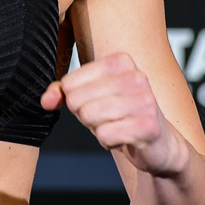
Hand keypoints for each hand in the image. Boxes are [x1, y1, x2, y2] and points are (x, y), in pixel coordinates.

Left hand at [40, 50, 189, 176]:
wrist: (160, 144)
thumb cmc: (121, 115)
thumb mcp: (89, 97)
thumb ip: (63, 94)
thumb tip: (45, 101)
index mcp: (120, 61)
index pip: (70, 83)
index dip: (76, 101)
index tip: (97, 104)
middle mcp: (136, 76)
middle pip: (77, 101)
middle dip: (85, 116)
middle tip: (107, 119)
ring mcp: (145, 100)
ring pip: (89, 116)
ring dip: (97, 129)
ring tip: (116, 126)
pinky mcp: (148, 126)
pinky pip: (104, 135)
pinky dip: (108, 142)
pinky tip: (124, 138)